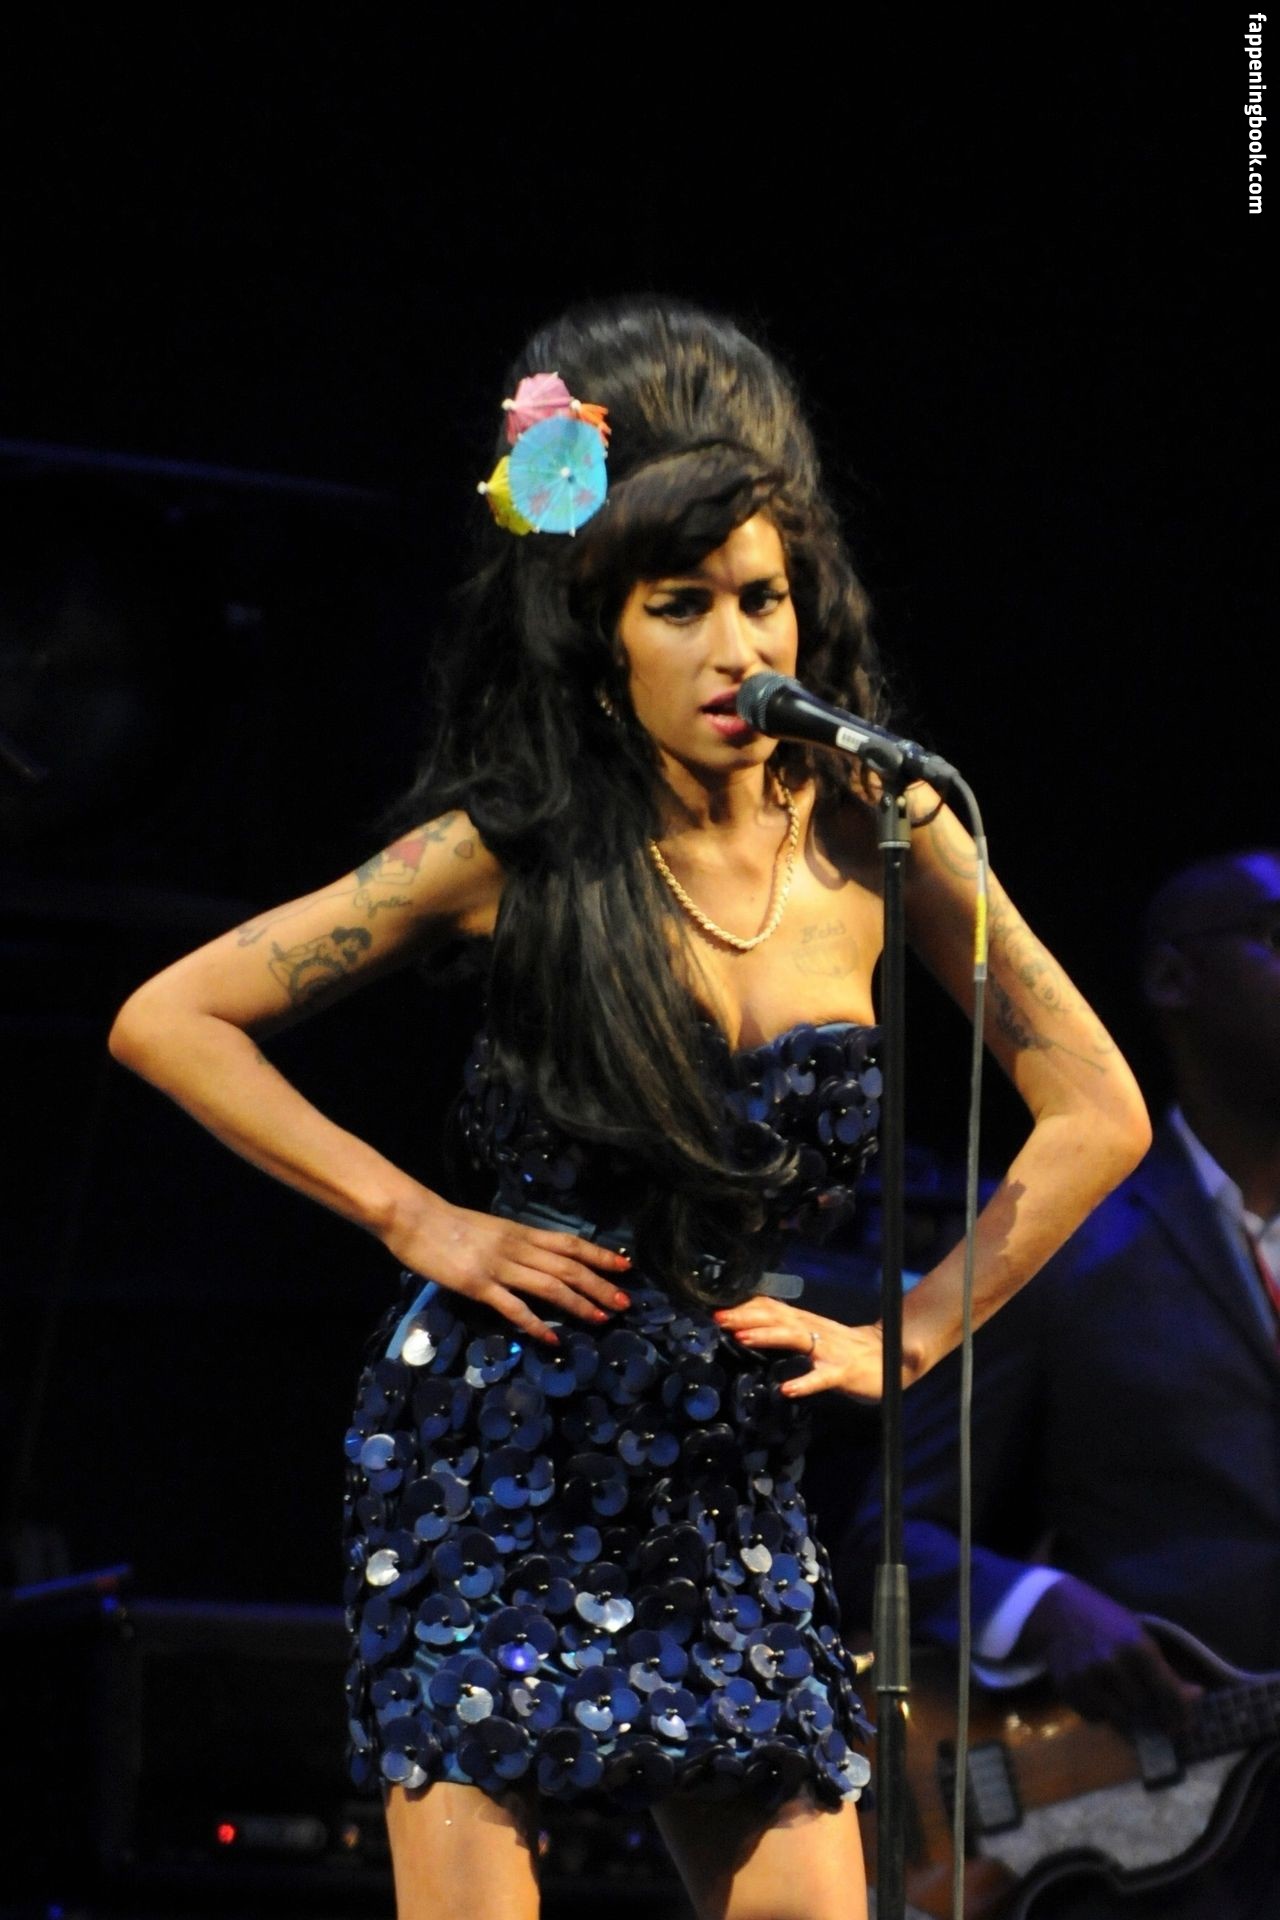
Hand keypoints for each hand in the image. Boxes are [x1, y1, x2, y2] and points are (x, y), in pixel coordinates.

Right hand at [382, 1192, 631, 1344]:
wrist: (415, 1218)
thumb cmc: (450, 1224)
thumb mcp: (492, 1229)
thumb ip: (515, 1244)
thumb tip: (539, 1259)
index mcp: (521, 1232)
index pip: (570, 1243)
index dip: (599, 1255)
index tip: (625, 1267)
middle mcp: (518, 1248)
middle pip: (568, 1267)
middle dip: (599, 1285)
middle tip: (625, 1303)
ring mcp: (499, 1267)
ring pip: (550, 1286)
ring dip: (579, 1304)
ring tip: (602, 1319)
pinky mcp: (479, 1285)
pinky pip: (514, 1307)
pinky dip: (536, 1324)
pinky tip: (552, 1339)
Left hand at [713, 1297, 887, 1399]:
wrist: (890, 1355)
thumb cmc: (845, 1348)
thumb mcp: (813, 1334)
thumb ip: (787, 1329)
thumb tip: (750, 1325)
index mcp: (806, 1322)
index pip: (771, 1307)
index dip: (744, 1306)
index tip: (716, 1308)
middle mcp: (815, 1330)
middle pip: (777, 1318)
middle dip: (745, 1316)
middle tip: (717, 1318)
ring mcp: (830, 1350)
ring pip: (795, 1338)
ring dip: (767, 1336)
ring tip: (742, 1338)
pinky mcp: (843, 1371)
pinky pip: (823, 1377)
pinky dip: (805, 1382)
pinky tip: (788, 1390)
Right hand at [1016, 1575, 1200, 1734]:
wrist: (1058, 1610)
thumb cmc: (1107, 1622)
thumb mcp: (1140, 1637)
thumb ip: (1166, 1670)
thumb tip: (1197, 1696)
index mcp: (1137, 1646)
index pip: (1167, 1692)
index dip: (1179, 1714)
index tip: (1183, 1726)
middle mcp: (1112, 1662)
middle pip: (1143, 1708)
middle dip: (1148, 1711)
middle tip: (1149, 1708)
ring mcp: (1087, 1676)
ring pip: (1118, 1718)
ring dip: (1124, 1714)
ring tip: (1122, 1699)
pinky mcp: (1068, 1687)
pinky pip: (1093, 1717)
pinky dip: (1101, 1713)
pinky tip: (1100, 1695)